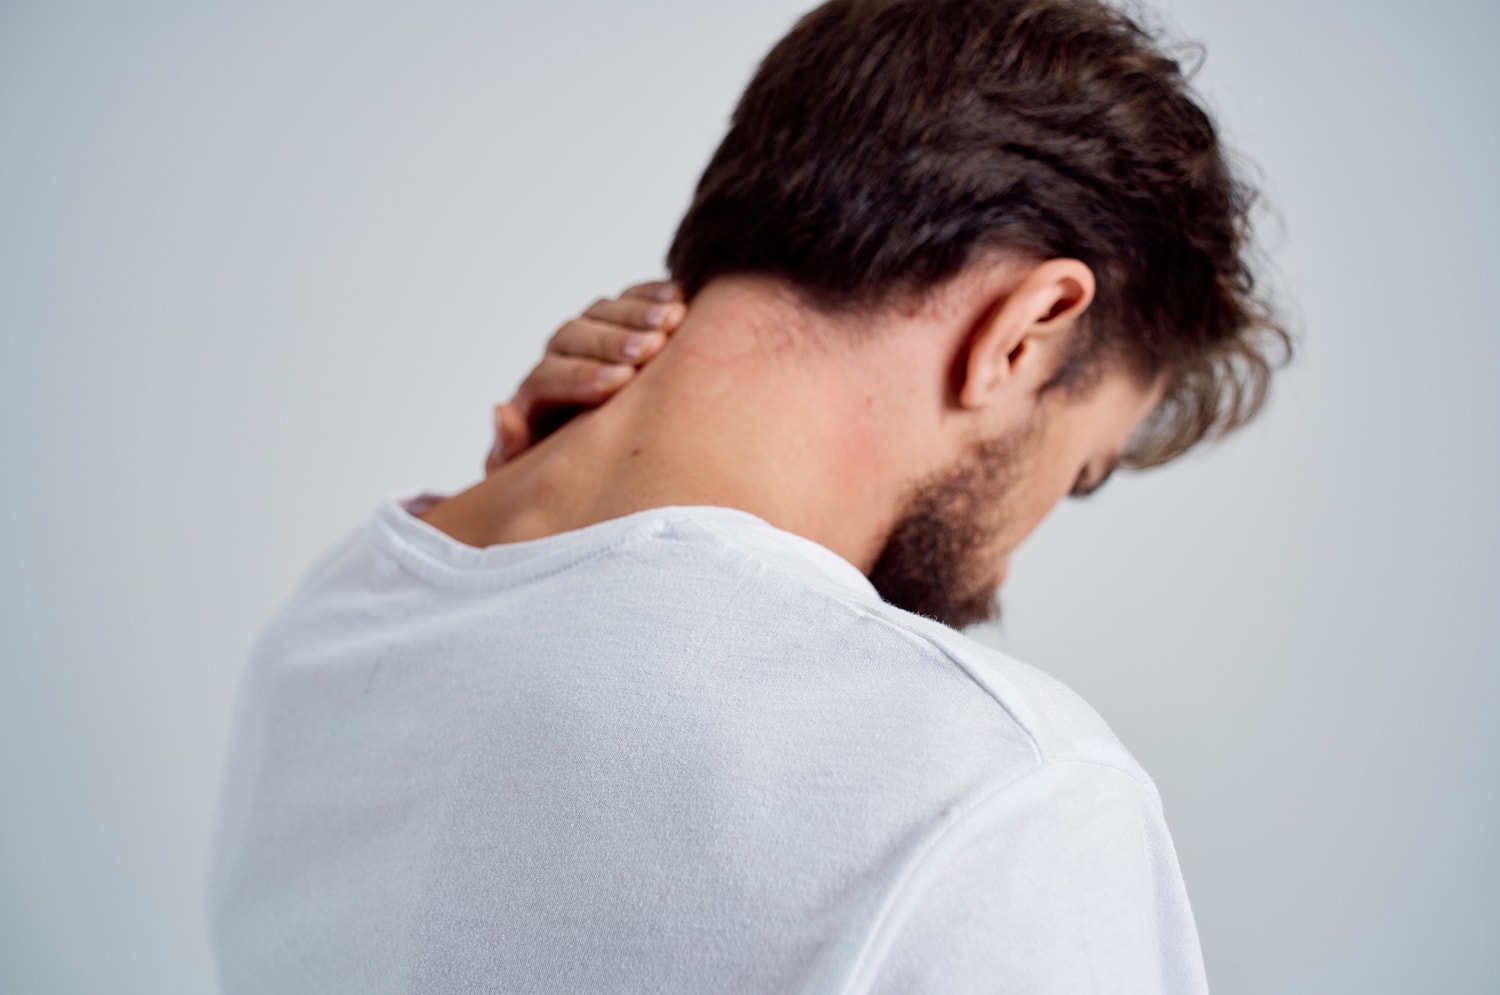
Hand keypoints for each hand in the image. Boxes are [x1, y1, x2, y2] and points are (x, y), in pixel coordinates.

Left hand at [486, 280, 685, 473]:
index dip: (583, 376)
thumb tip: (501, 413)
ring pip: (604, 312)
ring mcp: (593, 337)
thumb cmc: (575, 478)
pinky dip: (655, 296)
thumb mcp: (538, 476)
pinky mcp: (624, 324)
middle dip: (614, 340)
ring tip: (672, 320)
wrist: (610, 469)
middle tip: (649, 348)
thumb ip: (513, 450)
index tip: (620, 382)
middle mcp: (561, 360)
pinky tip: (679, 301)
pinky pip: (633, 299)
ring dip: (639, 313)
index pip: (549, 376)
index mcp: (537, 398)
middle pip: (575, 337)